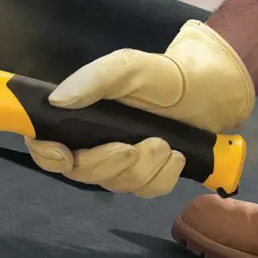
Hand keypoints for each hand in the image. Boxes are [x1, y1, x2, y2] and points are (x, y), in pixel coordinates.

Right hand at [27, 20, 253, 197]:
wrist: (211, 90)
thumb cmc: (165, 76)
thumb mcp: (130, 67)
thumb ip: (95, 79)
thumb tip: (58, 100)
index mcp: (81, 117)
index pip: (46, 145)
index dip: (47, 154)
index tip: (64, 153)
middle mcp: (95, 143)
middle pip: (81, 172)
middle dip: (108, 163)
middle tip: (136, 146)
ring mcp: (121, 163)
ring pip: (116, 184)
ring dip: (143, 168)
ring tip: (165, 143)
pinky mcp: (148, 177)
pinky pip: (146, 191)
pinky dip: (163, 177)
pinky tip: (177, 157)